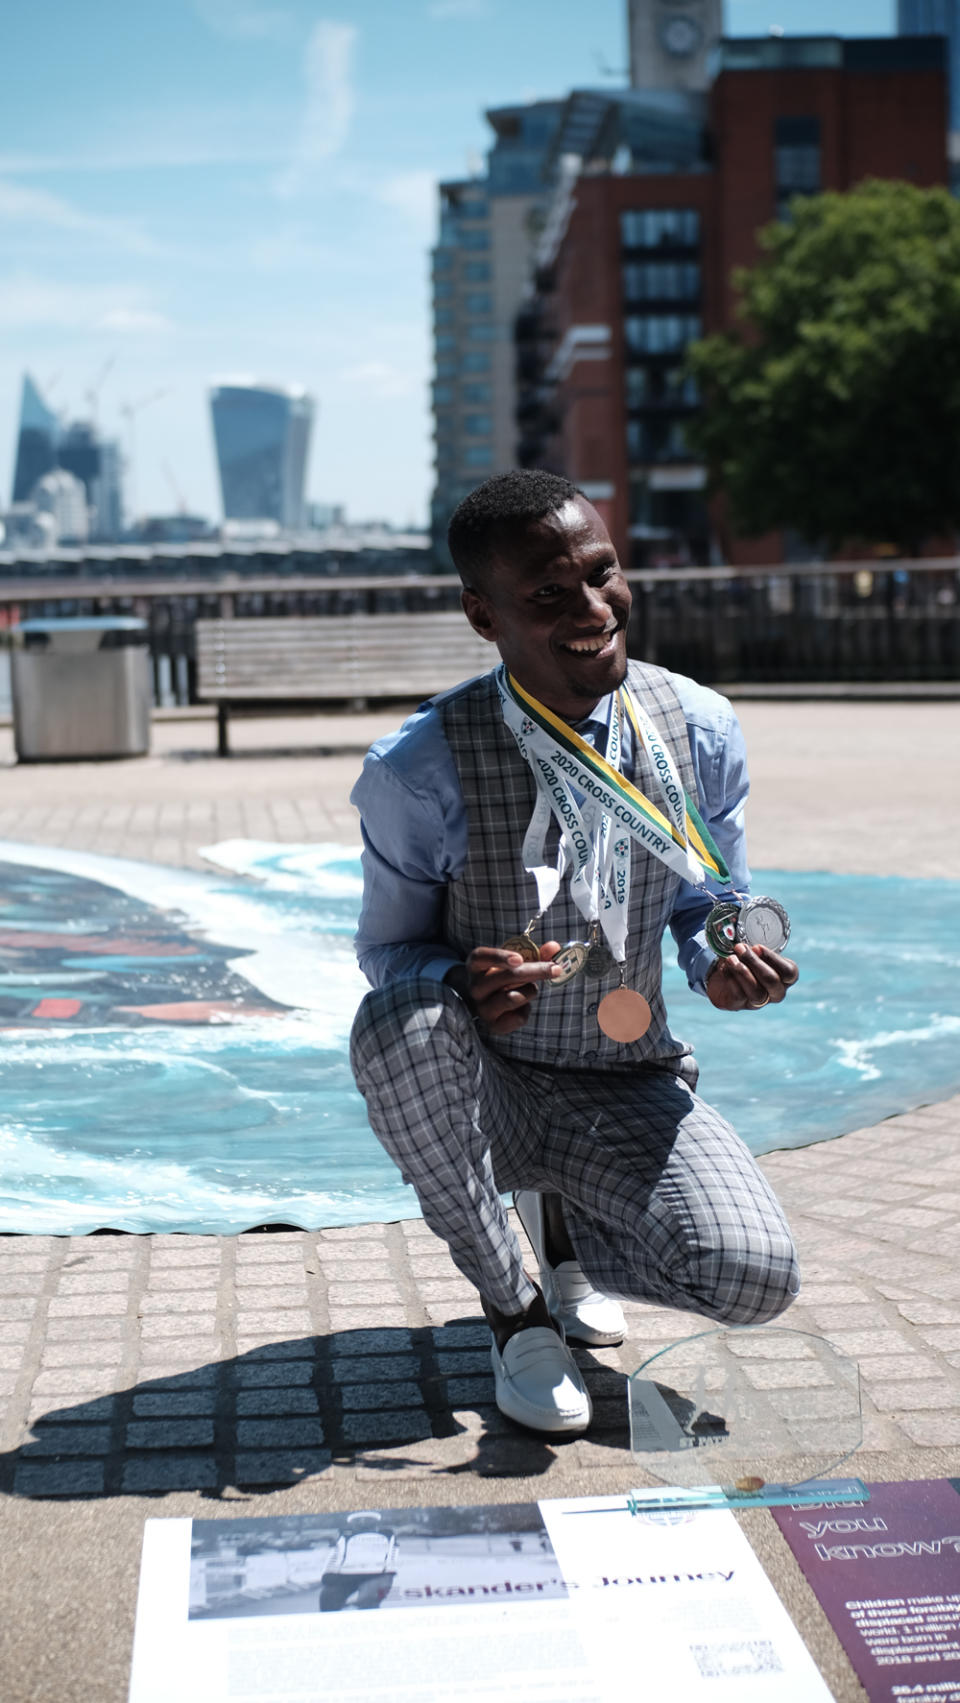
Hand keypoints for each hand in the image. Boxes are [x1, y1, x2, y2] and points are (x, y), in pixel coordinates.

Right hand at [446, 941, 561, 1033]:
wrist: (489, 1004)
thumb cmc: (505, 976)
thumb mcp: (515, 961)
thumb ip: (535, 953)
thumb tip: (554, 947)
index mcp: (476, 965)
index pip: (481, 957)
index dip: (499, 957)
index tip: (519, 958)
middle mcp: (475, 987)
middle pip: (505, 977)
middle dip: (535, 971)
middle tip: (556, 969)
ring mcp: (482, 1008)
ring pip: (513, 998)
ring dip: (531, 991)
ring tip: (530, 989)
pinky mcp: (493, 1025)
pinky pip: (518, 1018)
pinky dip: (527, 1010)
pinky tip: (522, 1006)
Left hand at [705, 943, 797, 1011]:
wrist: (722, 972)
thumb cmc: (745, 957)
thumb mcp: (752, 947)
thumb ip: (753, 937)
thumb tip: (740, 917)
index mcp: (785, 977)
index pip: (789, 973)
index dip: (774, 960)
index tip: (757, 946)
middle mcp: (775, 992)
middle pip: (772, 981)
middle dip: (755, 962)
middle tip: (740, 947)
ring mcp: (757, 1001)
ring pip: (757, 992)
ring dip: (742, 972)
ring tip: (730, 958)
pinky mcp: (738, 1005)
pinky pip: (739, 996)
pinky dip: (731, 980)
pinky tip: (724, 968)